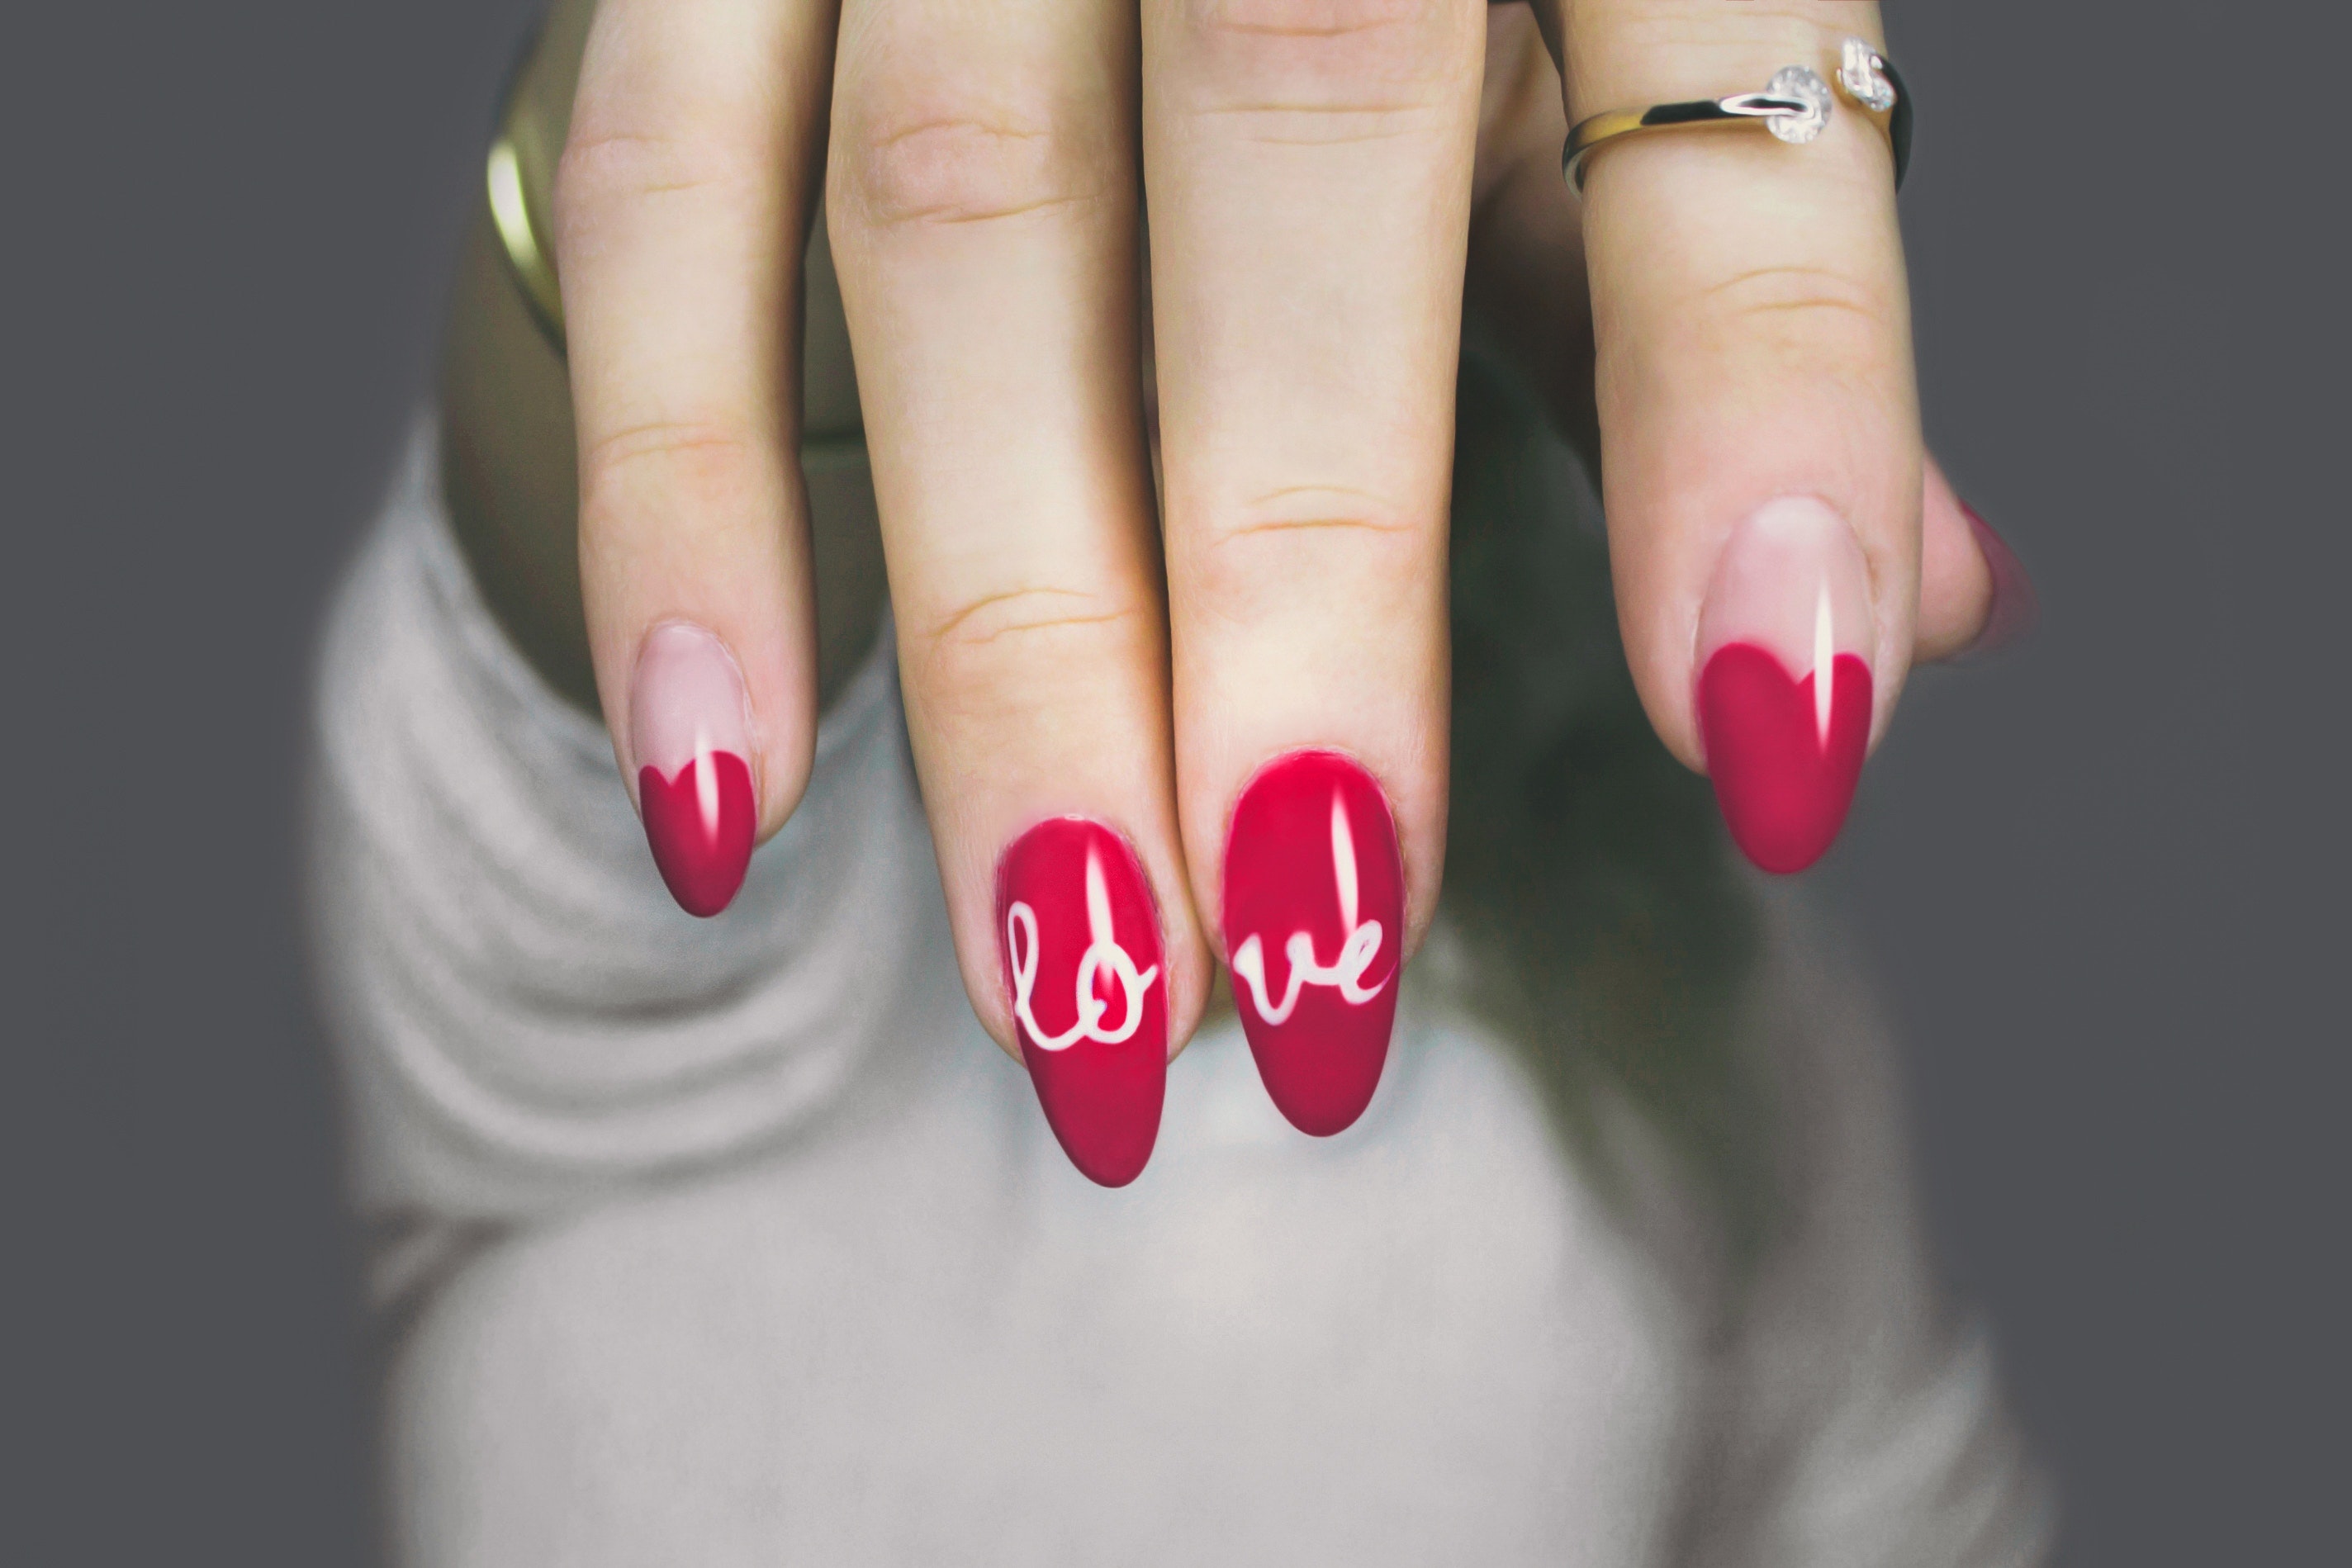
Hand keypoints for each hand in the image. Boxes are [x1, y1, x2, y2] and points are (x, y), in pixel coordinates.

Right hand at [545, 0, 2018, 1182]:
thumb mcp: (1603, 35)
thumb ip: (1705, 297)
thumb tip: (1914, 614)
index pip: (1710, 109)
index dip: (1761, 418)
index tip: (1782, 745)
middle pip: (1292, 133)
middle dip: (1298, 600)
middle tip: (1315, 970)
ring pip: (951, 212)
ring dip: (1006, 645)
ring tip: (1076, 993)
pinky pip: (656, 190)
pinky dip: (683, 503)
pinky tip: (722, 795)